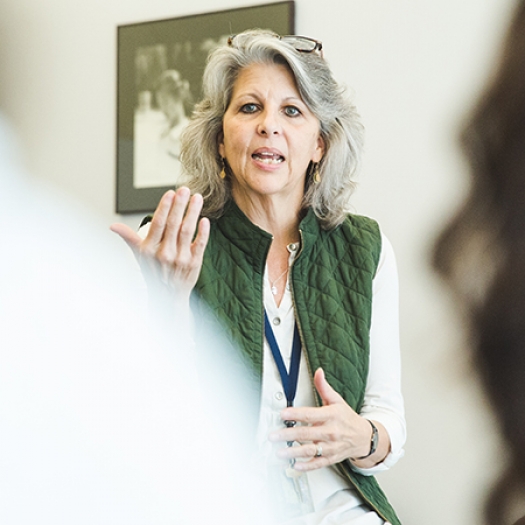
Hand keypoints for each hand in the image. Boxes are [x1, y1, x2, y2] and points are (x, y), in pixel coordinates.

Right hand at [110, 187, 209, 302]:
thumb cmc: (153, 272)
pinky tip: (205, 219)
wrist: (167, 296)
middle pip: (174, 224)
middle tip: (185, 190)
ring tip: (197, 198)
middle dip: (180, 205)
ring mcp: (181, 258)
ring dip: (193, 212)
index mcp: (150, 249)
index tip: (170, 193)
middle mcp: (165, 253)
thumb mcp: (138, 255)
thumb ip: (128, 237)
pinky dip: (203, 232)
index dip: (164, 207)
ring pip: (187, 231)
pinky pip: (200, 244)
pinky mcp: (194, 262)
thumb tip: (112, 226)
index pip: (158, 223)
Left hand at [268, 368, 388, 470]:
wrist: (364, 437)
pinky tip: (295, 465)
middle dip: (288, 434)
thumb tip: (318, 372)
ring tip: (280, 452)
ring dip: (294, 452)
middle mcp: (330, 432)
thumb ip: (324, 387)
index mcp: (331, 415)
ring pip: (310, 450)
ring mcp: (330, 446)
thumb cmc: (347, 418)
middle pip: (306, 433)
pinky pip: (318, 463)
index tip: (283, 414)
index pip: (310, 414)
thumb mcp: (337, 400)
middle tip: (274, 435)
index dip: (295, 414)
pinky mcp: (331, 458)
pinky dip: (306, 466)